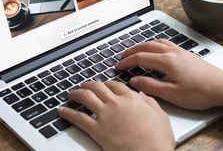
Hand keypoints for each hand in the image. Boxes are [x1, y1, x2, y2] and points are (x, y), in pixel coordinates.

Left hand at [58, 81, 174, 150]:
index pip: (115, 85)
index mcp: (132, 98)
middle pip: (98, 87)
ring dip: (76, 93)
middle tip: (84, 85)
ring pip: (86, 97)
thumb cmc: (157, 139)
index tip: (103, 84)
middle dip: (89, 84)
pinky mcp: (97, 130)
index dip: (107, 83)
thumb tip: (143, 96)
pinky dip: (68, 113)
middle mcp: (116, 103)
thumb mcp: (160, 116)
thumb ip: (150, 103)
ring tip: (71, 94)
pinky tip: (62, 110)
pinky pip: (78, 118)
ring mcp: (105, 115)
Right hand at [115, 39, 222, 109]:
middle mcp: (173, 52)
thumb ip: (151, 87)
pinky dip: (155, 44)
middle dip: (132, 50)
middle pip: (146, 46)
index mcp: (167, 61)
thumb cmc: (201, 92)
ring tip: (136, 51)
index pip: (140, 58)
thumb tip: (135, 81)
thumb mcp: (172, 94)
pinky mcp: (186, 53)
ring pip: (156, 42)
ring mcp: (180, 51)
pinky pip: (166, 43)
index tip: (119, 67)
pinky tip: (156, 50)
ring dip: (143, 45)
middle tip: (122, 56)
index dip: (127, 62)